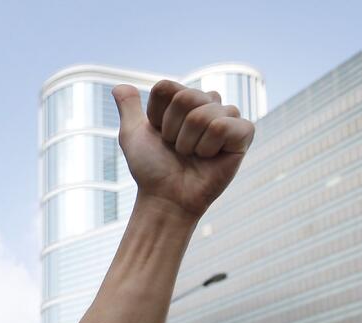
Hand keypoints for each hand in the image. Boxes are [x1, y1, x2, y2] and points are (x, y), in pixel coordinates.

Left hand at [114, 81, 253, 219]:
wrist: (167, 197)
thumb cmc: (152, 169)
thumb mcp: (132, 136)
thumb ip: (129, 108)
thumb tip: (118, 86)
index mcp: (184, 100)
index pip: (166, 88)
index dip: (156, 116)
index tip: (159, 135)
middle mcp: (207, 104)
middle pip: (185, 97)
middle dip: (173, 129)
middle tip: (178, 148)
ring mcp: (228, 117)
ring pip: (203, 114)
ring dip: (189, 142)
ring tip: (193, 155)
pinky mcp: (244, 133)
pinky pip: (224, 126)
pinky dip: (209, 147)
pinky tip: (211, 158)